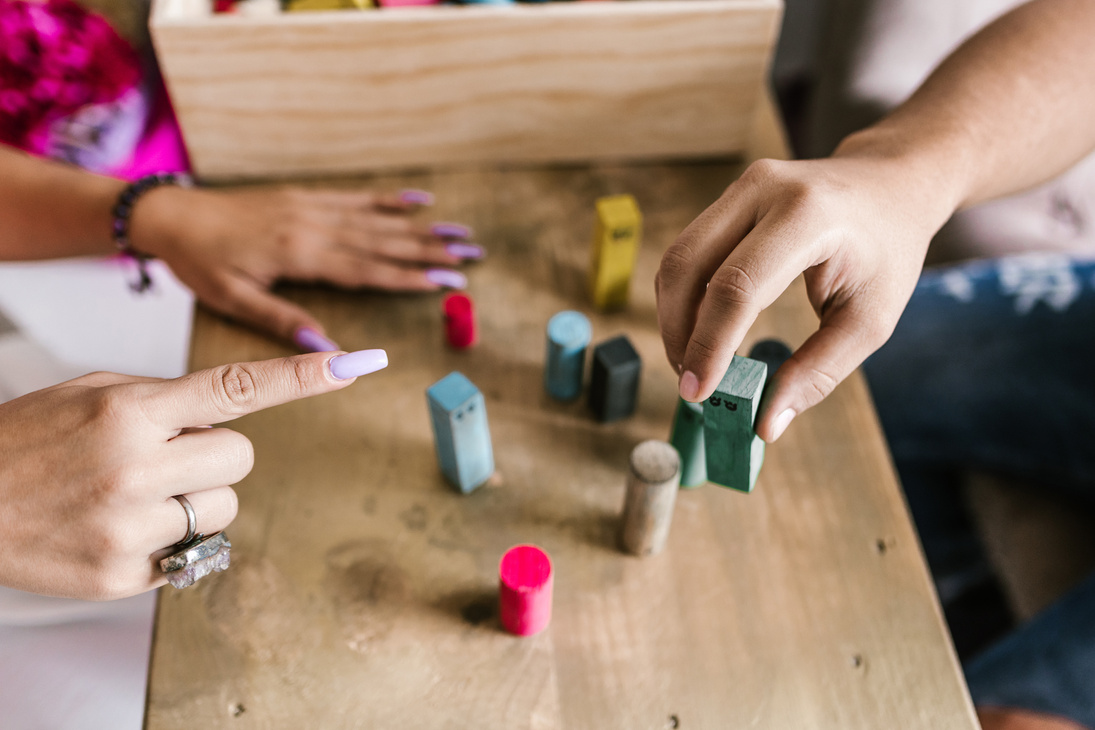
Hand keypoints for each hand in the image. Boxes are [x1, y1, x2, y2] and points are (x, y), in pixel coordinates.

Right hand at [0, 349, 385, 599]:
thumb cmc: (25, 443)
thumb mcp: (90, 395)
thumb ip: (164, 399)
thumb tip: (237, 408)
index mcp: (128, 412)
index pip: (233, 389)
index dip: (299, 378)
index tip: (353, 366)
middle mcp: (134, 468)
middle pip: (242, 455)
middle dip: (213, 452)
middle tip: (160, 455)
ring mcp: (130, 527)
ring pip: (226, 507)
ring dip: (197, 497)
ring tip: (134, 493)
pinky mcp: (125, 575)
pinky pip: (194, 551)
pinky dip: (170, 538)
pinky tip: (119, 527)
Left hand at [130, 185, 480, 348]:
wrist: (171, 214)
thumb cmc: (199, 263)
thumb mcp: (234, 300)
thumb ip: (284, 321)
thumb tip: (328, 350)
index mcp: (299, 254)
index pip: (366, 269)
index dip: (409, 277)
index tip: (447, 283)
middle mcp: (313, 226)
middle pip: (383, 241)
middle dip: (431, 251)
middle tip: (472, 257)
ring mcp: (312, 206)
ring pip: (377, 219)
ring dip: (421, 226)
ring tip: (460, 232)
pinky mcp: (305, 196)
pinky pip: (355, 196)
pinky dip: (389, 199)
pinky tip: (417, 200)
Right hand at [656, 151, 958, 441]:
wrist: (892, 184)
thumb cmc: (888, 252)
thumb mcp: (869, 320)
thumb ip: (817, 372)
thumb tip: (766, 423)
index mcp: (808, 218)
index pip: (737, 286)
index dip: (710, 344)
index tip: (698, 392)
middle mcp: (765, 190)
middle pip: (690, 267)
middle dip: (680, 334)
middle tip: (692, 385)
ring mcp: (742, 187)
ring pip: (678, 258)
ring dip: (674, 318)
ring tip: (693, 363)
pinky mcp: (729, 197)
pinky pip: (689, 251)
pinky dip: (685, 298)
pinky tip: (701, 332)